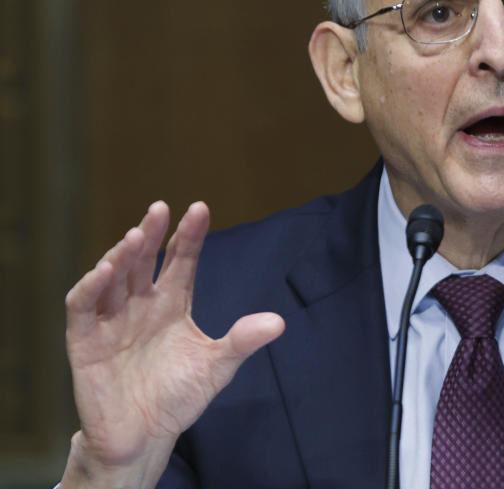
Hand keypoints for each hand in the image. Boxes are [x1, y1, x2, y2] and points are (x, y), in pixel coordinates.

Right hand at [60, 201, 284, 488]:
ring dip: (121, 255)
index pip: (181, 260)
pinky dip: (90, 288)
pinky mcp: (85, 341)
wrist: (144, 436)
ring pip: (113, 277)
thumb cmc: (180, 396)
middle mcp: (141, 304)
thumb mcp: (217, 366)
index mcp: (172, 303)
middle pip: (144, 260)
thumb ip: (242, 341)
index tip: (200, 209)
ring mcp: (112, 320)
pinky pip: (83, 307)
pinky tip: (104, 270)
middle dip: (152, 234)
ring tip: (135, 236)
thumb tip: (278, 322)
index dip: (189, 235)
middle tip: (160, 209)